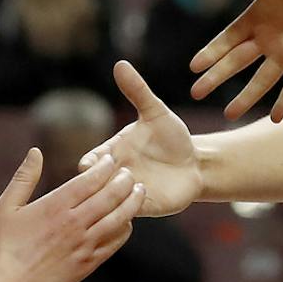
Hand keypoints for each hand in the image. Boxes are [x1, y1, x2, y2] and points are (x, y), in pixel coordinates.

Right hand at [0, 149, 143, 281]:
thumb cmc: (3, 246)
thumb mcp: (6, 206)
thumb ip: (24, 177)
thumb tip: (35, 152)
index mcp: (56, 206)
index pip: (90, 180)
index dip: (105, 167)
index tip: (111, 160)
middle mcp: (74, 223)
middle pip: (110, 196)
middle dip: (124, 181)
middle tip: (130, 174)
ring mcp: (84, 244)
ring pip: (119, 218)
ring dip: (132, 203)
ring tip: (139, 192)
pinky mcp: (89, 263)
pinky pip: (115, 242)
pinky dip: (125, 229)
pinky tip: (127, 221)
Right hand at [86, 60, 201, 216]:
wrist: (196, 164)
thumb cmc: (172, 137)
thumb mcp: (156, 113)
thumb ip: (137, 92)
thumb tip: (120, 64)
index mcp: (109, 154)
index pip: (87, 164)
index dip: (91, 165)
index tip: (107, 161)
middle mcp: (113, 176)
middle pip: (91, 188)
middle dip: (103, 184)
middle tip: (126, 174)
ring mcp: (125, 195)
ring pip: (106, 205)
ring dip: (118, 197)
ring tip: (140, 183)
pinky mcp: (141, 210)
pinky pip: (123, 217)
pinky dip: (129, 209)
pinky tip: (145, 196)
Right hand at [191, 0, 282, 122]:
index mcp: (255, 18)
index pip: (226, 40)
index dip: (210, 53)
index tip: (193, 67)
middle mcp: (266, 39)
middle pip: (236, 63)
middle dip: (216, 78)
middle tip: (195, 93)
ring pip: (261, 80)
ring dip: (245, 97)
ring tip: (229, 115)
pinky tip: (273, 119)